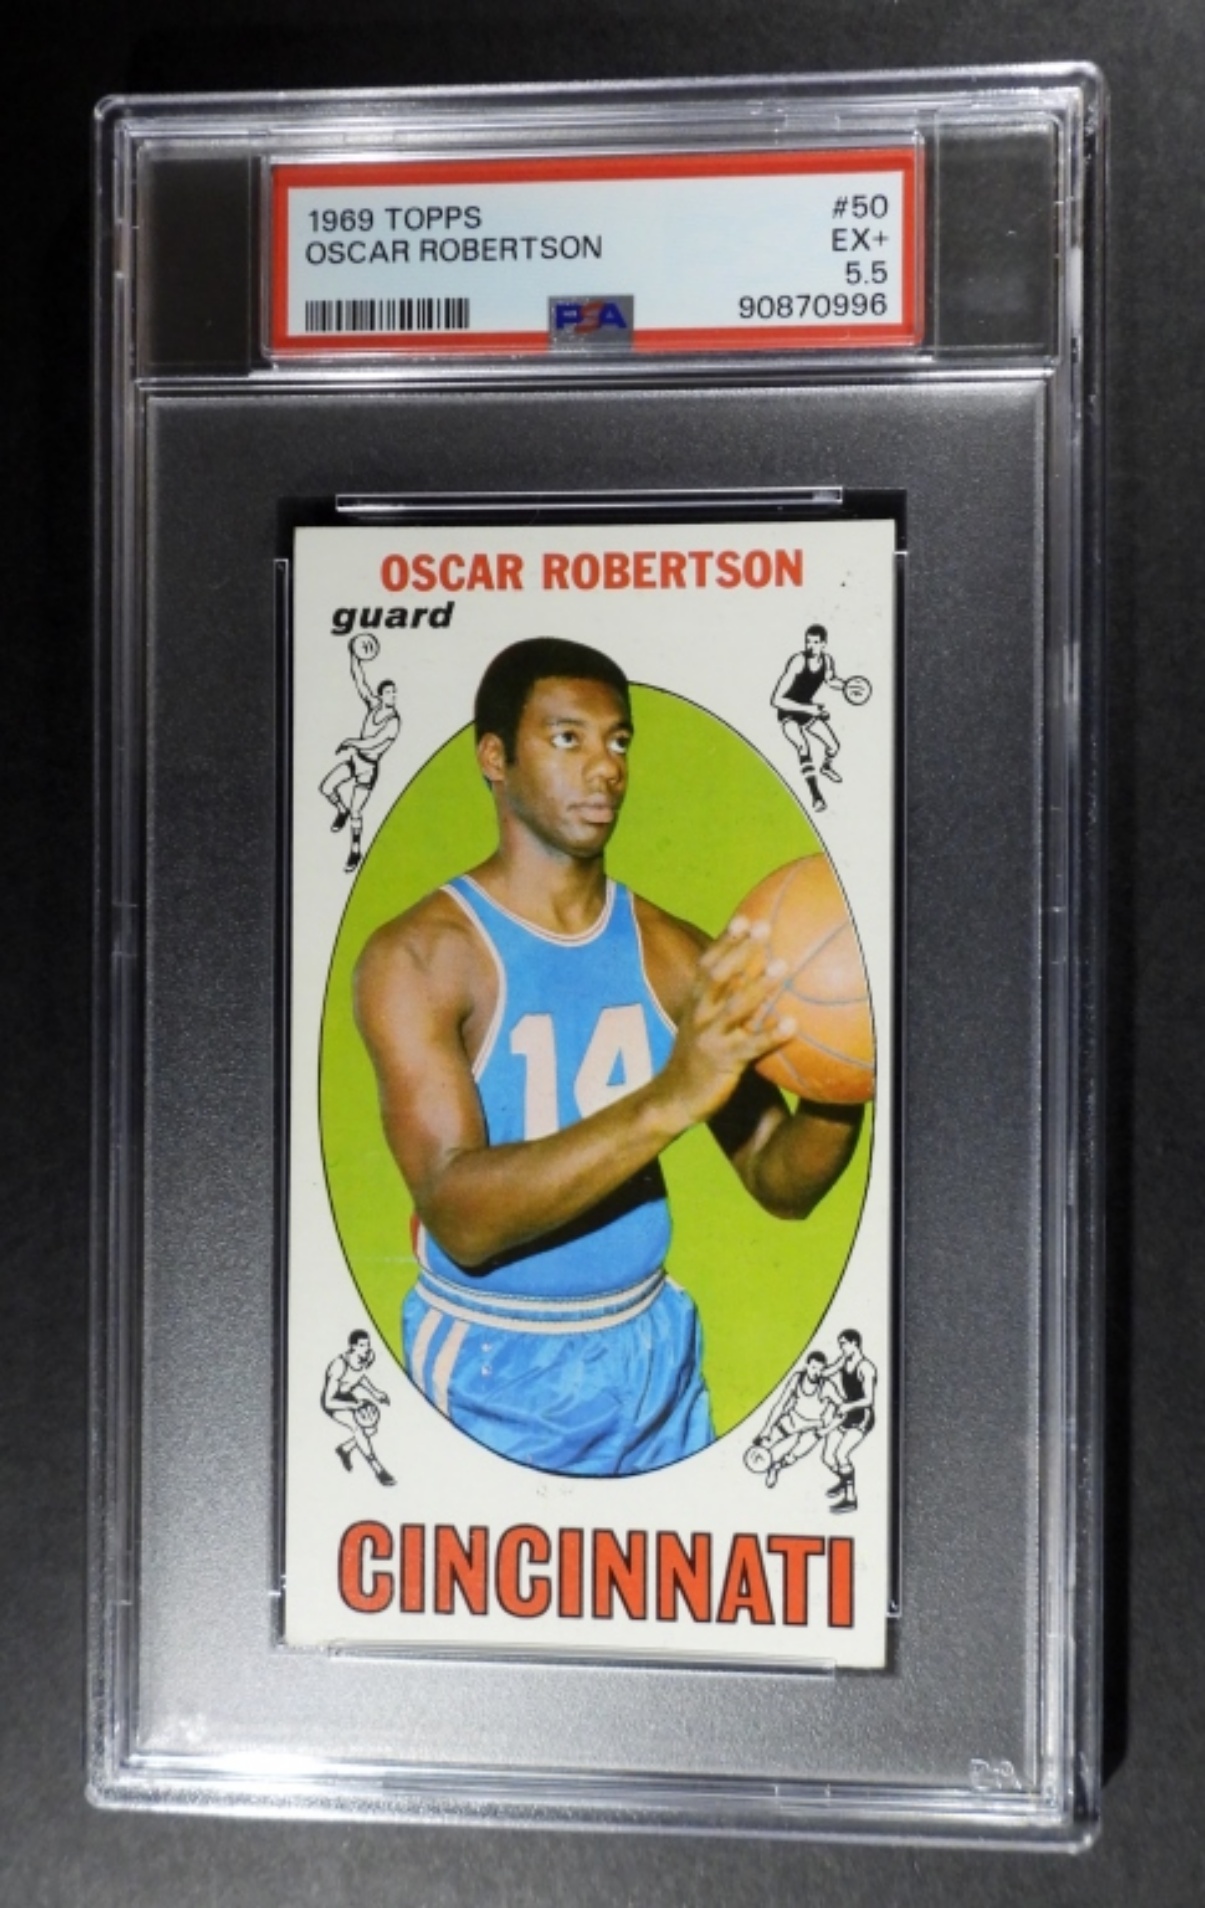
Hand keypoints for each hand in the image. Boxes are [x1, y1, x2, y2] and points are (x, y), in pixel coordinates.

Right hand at [655, 919, 794, 1126]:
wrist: (673, 1099)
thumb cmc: (697, 1060)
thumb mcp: (704, 1028)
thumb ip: (724, 1006)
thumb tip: (757, 986)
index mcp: (695, 1003)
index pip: (708, 964)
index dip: (725, 941)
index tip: (744, 919)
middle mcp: (699, 1015)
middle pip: (719, 975)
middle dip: (740, 950)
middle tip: (764, 929)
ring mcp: (710, 1037)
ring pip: (735, 1007)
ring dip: (759, 985)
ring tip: (782, 967)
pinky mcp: (723, 1061)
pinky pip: (750, 1046)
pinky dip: (771, 1034)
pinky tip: (793, 1025)